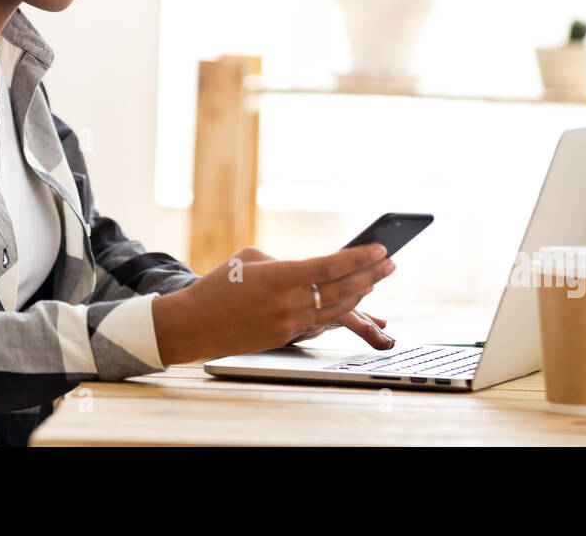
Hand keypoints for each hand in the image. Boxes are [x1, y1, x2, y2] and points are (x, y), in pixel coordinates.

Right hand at [152, 243, 396, 365]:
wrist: (194, 324)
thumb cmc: (219, 285)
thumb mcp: (250, 259)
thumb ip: (285, 262)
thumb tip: (311, 269)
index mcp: (279, 277)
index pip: (330, 266)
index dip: (359, 258)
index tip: (380, 248)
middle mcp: (288, 303)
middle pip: (340, 289)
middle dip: (370, 275)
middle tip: (390, 262)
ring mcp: (288, 324)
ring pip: (336, 309)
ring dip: (361, 293)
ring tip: (377, 278)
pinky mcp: (285, 337)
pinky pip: (320, 321)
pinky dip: (340, 308)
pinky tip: (351, 298)